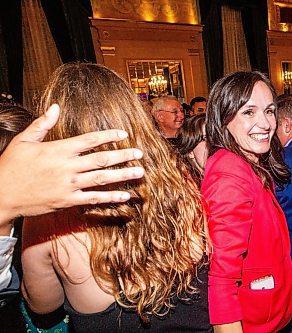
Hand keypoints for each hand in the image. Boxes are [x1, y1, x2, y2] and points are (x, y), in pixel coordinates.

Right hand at [0, 104, 144, 222]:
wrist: (1, 195)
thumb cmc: (12, 166)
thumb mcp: (24, 140)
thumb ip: (42, 123)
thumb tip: (55, 106)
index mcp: (58, 149)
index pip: (90, 140)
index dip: (109, 136)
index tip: (124, 134)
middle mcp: (67, 167)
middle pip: (102, 159)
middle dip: (123, 156)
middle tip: (140, 153)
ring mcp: (69, 185)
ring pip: (102, 178)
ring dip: (123, 175)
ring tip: (140, 172)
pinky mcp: (68, 201)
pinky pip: (94, 199)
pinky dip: (111, 197)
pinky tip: (125, 195)